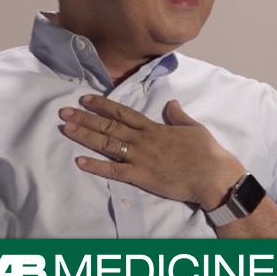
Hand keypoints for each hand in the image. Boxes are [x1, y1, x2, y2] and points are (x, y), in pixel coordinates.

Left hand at [59, 95, 244, 209]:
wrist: (212, 175)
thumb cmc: (207, 152)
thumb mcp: (194, 128)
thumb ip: (179, 116)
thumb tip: (171, 103)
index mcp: (155, 128)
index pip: (124, 113)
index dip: (103, 105)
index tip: (86, 99)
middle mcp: (144, 140)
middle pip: (109, 127)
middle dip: (86, 118)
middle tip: (64, 112)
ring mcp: (141, 158)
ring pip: (108, 145)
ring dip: (86, 136)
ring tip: (67, 129)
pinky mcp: (142, 177)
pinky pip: (114, 171)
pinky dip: (96, 166)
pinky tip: (80, 161)